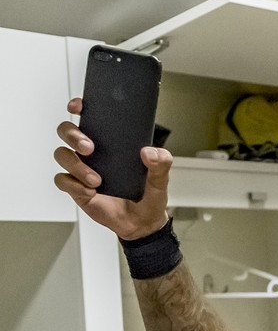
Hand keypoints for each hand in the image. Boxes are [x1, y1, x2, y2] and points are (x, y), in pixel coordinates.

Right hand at [53, 98, 169, 239]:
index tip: (79, 107)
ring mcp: (81, 169)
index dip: (79, 108)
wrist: (142, 224)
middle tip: (90, 148)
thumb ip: (161, 163)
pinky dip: (74, 185)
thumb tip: (150, 152)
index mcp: (111, 144)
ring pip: (62, 155)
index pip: (90, 118)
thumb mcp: (161, 180)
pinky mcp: (76, 187)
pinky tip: (91, 192)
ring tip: (97, 180)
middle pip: (67, 132)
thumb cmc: (148, 197)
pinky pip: (62, 180)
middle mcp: (93, 153)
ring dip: (77, 165)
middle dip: (73, 135)